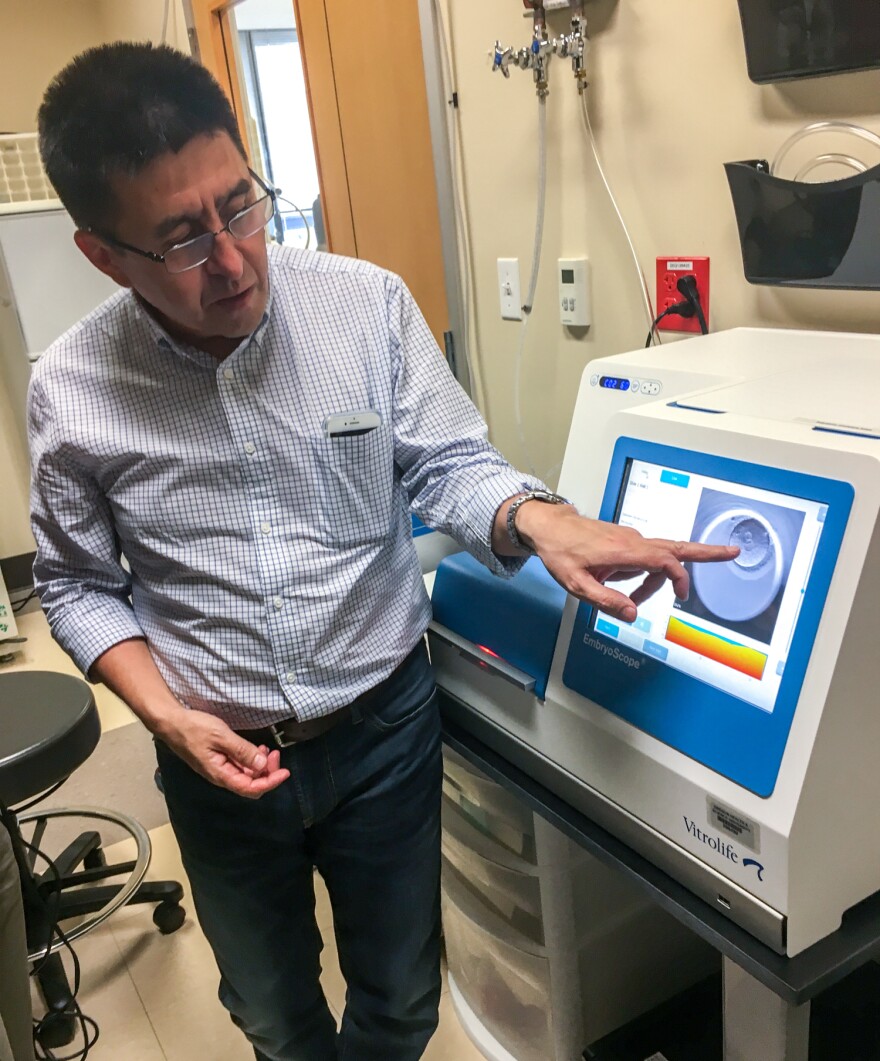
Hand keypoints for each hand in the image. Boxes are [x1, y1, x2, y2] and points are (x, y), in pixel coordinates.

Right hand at [160, 709, 289, 798]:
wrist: (171, 723)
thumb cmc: (193, 728)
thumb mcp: (221, 736)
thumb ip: (242, 751)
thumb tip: (262, 765)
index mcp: (220, 774)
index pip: (251, 788)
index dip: (271, 782)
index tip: (285, 771)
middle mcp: (221, 776)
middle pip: (251, 784)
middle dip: (268, 772)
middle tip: (277, 754)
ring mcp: (220, 769)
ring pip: (247, 775)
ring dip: (261, 766)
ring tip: (269, 750)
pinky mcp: (219, 761)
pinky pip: (240, 766)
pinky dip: (252, 760)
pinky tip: (257, 749)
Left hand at [516, 502, 738, 621]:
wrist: (548, 526)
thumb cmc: (560, 552)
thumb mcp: (576, 584)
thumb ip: (606, 601)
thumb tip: (633, 614)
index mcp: (623, 550)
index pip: (664, 560)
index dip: (678, 578)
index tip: (681, 596)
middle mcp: (632, 540)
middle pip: (677, 546)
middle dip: (706, 551)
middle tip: (733, 552)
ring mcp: (631, 538)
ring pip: (659, 559)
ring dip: (655, 581)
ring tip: (631, 598)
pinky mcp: (627, 540)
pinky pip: (646, 559)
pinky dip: (644, 574)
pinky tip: (619, 583)